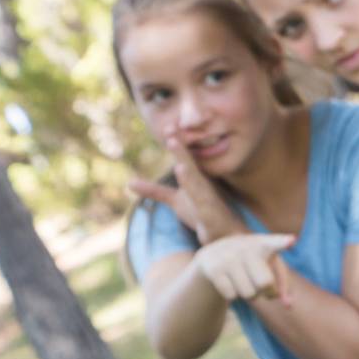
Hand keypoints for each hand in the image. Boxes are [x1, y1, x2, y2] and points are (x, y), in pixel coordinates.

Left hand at [129, 139, 243, 244]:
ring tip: (178, 157)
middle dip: (180, 148)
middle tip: (170, 129)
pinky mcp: (211, 216)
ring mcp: (208, 201)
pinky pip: (205, 207)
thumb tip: (130, 183)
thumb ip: (155, 191)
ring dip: (188, 169)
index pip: (184, 158)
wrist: (227, 234)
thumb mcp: (175, 200)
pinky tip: (190, 189)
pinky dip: (200, 200)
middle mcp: (202, 186)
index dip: (175, 143)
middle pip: (190, 164)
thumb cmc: (201, 213)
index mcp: (194, 179)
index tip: (168, 125)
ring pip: (196, 183)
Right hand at [193, 233, 294, 303]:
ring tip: (243, 281)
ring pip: (248, 294)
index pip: (276, 243)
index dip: (283, 242)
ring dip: (249, 295)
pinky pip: (231, 296)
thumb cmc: (252, 263)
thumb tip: (289, 306)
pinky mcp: (214, 269)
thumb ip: (282, 286)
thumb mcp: (269, 268)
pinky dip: (233, 295)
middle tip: (262, 286)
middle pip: (265, 283)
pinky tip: (228, 281)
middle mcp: (246, 247)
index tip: (291, 241)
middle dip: (266, 292)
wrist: (215, 253)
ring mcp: (228, 257)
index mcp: (264, 244)